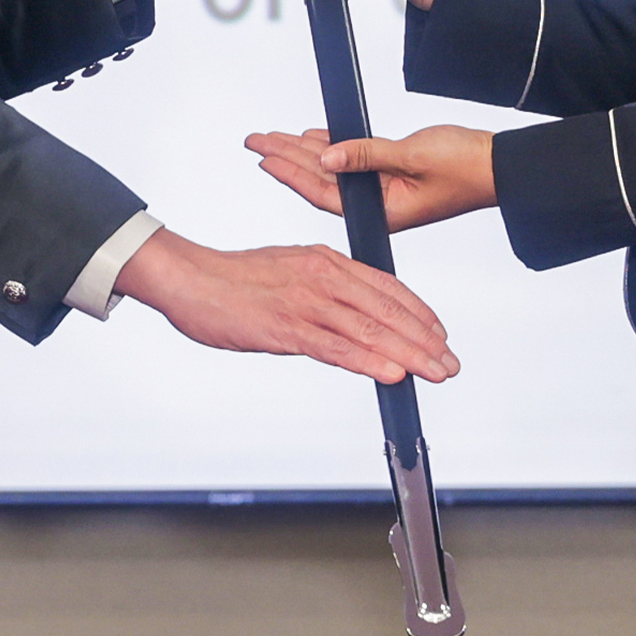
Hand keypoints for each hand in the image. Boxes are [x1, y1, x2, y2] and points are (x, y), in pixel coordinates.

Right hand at [111, 226, 459, 385]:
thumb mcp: (286, 268)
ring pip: (370, 330)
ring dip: (410, 355)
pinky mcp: (286, 328)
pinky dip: (368, 361)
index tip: (439, 334)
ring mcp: (306, 302)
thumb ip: (319, 286)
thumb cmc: (229, 278)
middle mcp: (322, 278)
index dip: (418, 313)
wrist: (186, 278)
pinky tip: (392, 374)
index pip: (386, 287)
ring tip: (435, 373)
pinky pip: (337, 348)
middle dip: (425, 340)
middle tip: (449, 364)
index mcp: (324, 261)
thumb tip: (344, 310)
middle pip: (387, 311)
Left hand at [247, 123, 499, 232]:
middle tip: (255, 140)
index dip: (290, 173)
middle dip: (287, 158)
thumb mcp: (411, 155)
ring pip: (335, 168)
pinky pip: (355, 160)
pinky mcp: (396, 173)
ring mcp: (388, 189)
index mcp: (384, 211)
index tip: (263, 157)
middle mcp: (380, 204)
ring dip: (305, 151)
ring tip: (274, 137)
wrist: (502, 164)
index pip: (323, 193)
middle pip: (322, 180)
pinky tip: (312, 137)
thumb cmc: (467, 166)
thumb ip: (365, 156)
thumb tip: (324, 158)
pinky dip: (333, 145)